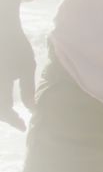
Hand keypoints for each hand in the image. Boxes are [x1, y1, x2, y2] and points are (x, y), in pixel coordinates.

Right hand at [0, 0, 34, 130]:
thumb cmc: (15, 46)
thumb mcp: (25, 66)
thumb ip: (27, 89)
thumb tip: (30, 109)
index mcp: (1, 81)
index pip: (3, 109)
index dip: (12, 120)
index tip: (22, 125)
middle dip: (4, 117)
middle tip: (17, 121)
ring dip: (1, 110)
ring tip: (10, 113)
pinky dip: (0, 101)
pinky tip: (5, 102)